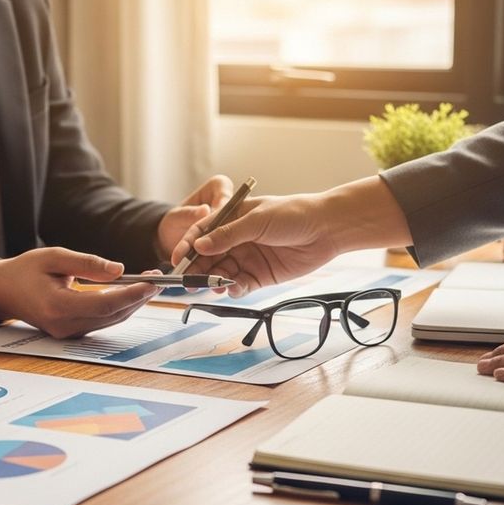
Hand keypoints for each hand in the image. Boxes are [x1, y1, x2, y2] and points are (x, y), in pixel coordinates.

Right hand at [0, 247, 158, 338]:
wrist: (2, 292)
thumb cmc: (25, 271)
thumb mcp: (54, 257)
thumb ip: (87, 263)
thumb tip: (119, 269)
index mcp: (59, 306)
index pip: (106, 303)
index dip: (133, 294)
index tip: (152, 281)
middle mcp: (65, 325)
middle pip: (113, 314)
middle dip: (139, 298)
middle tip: (158, 279)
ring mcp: (68, 332)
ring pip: (111, 320)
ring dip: (132, 303)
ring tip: (149, 283)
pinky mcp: (72, 332)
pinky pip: (102, 321)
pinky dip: (119, 307)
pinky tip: (130, 292)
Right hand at [169, 175, 413, 296]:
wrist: (327, 229)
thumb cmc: (292, 214)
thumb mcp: (256, 221)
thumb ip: (227, 235)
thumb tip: (199, 246)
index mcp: (232, 219)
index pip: (202, 233)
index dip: (187, 246)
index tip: (176, 260)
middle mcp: (236, 239)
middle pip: (208, 256)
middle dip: (197, 268)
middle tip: (188, 282)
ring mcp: (248, 258)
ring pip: (222, 272)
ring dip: (214, 280)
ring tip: (212, 286)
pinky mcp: (261, 275)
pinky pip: (240, 284)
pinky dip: (233, 288)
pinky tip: (232, 289)